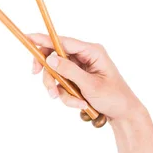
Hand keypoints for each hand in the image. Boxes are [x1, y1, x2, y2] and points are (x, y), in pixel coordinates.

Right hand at [28, 33, 143, 122]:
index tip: (28, 38)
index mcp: (92, 51)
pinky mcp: (77, 78)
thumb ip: (69, 71)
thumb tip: (50, 58)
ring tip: (73, 102)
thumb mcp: (91, 85)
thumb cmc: (114, 97)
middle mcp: (84, 56)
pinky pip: (62, 84)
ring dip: (59, 89)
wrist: (124, 114)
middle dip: (50, 74)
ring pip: (56, 73)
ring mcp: (80, 67)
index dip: (44, 39)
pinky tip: (79, 104)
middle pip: (55, 57)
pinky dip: (67, 96)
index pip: (63, 41)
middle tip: (43, 83)